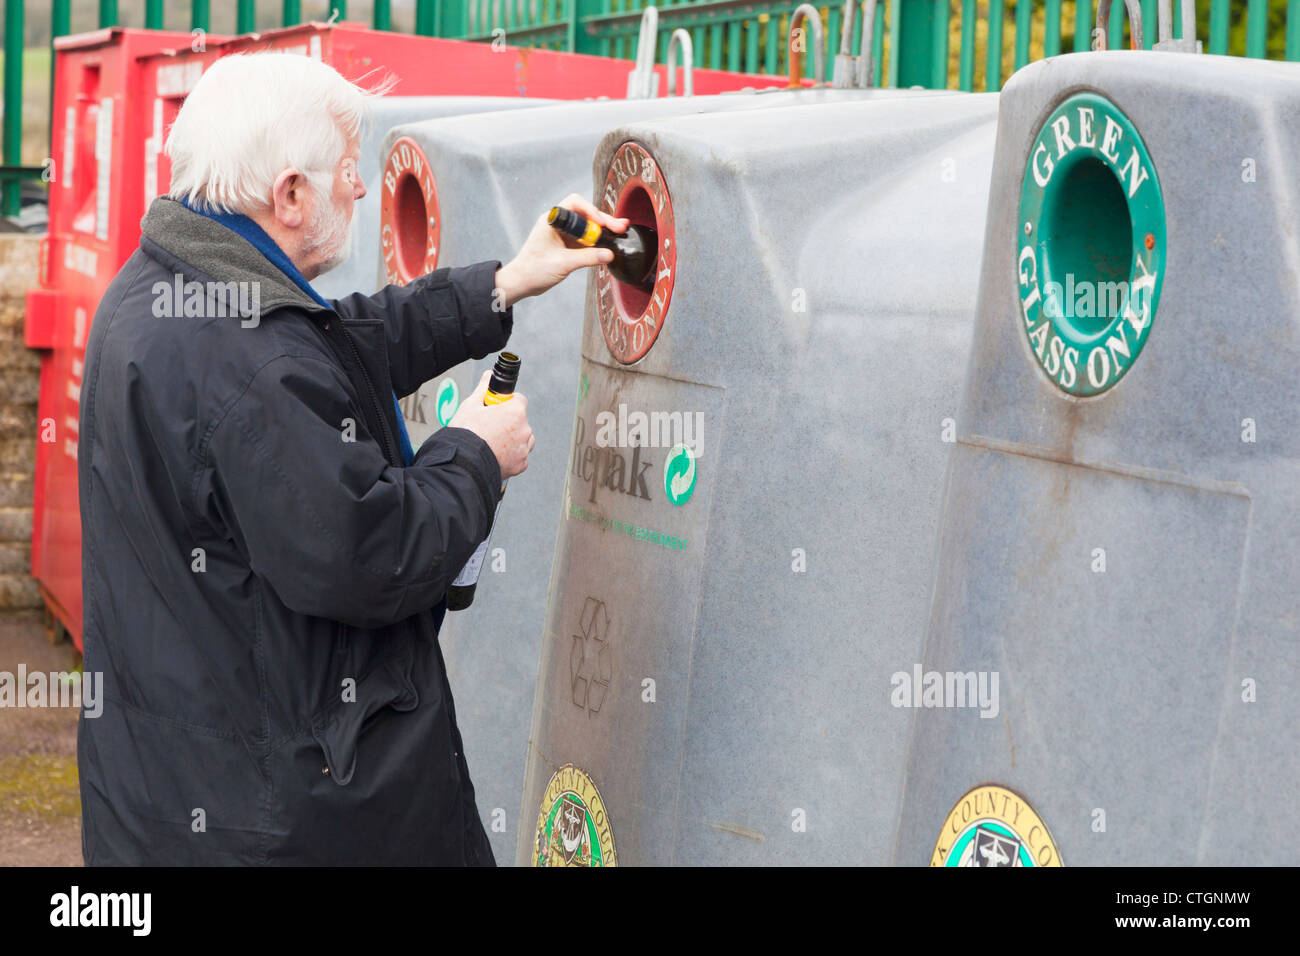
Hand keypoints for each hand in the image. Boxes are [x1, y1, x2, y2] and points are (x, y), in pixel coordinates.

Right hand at [447, 370, 534, 478]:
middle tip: (491, 427)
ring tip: (494, 442)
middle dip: (509, 422)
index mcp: (515, 411)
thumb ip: (484, 389)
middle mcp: (524, 429)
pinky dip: (511, 457)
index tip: (498, 408)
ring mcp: (523, 448)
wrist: (462, 462)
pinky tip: (496, 454)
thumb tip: (488, 376)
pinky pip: (519, 457)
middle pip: (521, 420)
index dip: (507, 402)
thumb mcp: (471, 405)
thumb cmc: (466, 433)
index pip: (519, 400)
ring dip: (513, 439)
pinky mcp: (520, 465)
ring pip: (523, 439)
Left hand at [493, 194, 628, 306]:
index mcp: (552, 220)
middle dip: (603, 220)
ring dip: (602, 230)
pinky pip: (585, 239)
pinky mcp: (567, 245)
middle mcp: (558, 224)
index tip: (602, 224)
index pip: (575, 204)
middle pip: (585, 214)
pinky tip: (609, 243)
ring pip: (587, 226)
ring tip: (619, 232)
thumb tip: (609, 254)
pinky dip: (596, 241)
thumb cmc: (533, 270)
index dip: (591, 211)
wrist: (521, 283)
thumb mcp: (563, 263)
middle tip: (620, 227)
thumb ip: (587, 258)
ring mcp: (563, 234)